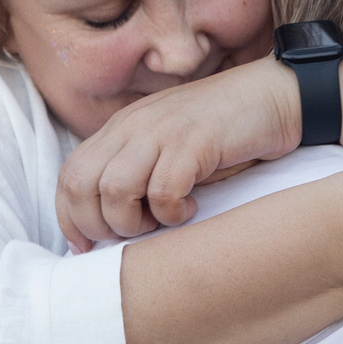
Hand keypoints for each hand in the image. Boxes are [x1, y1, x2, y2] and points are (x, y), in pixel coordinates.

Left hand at [57, 58, 299, 250]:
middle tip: (134, 233)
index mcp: (121, 129)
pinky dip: (173, 212)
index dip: (70, 219)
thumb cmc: (223, 135)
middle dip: (98, 225)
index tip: (86, 247)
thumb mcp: (167, 149)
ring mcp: (161, 132)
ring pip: (113, 190)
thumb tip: (109, 227)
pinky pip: (163, 192)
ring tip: (161, 220)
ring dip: (133, 222)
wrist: (274, 96)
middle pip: (80, 185)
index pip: (69, 177)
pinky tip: (192, 206)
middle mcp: (133, 127)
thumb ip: (136, 175)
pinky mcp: (192, 141)